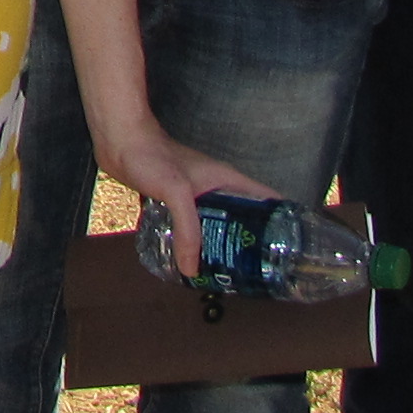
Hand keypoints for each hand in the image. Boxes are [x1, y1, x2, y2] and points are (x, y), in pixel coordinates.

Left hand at [91, 121, 276, 278]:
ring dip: (224, 241)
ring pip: (220, 221)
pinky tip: (193, 257)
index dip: (283, 220)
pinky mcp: (178, 200)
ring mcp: (198, 194)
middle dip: (252, 240)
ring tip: (228, 270)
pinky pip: (196, 223)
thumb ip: (187, 230)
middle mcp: (217, 187)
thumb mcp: (176, 193)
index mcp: (227, 179)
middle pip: (246, 215)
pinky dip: (198, 239)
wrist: (121, 142)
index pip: (268, 198)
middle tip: (256, 269)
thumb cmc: (151, 156)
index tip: (291, 246)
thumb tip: (192, 269)